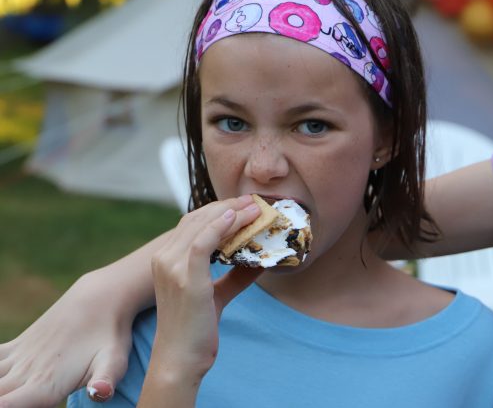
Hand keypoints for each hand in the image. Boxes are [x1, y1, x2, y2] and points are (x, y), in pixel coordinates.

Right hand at [0, 273, 132, 406]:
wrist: (98, 299)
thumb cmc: (109, 335)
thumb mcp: (115, 361)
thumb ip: (105, 381)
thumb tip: (100, 393)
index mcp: (45, 385)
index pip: (6, 405)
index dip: (4, 407)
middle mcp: (25, 374)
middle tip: (5, 407)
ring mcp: (18, 359)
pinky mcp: (16, 348)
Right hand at [146, 198, 264, 380]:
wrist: (180, 359)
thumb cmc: (196, 330)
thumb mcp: (217, 295)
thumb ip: (235, 276)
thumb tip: (261, 261)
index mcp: (166, 260)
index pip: (192, 224)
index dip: (219, 210)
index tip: (245, 205)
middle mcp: (164, 259)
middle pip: (197, 219)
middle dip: (228, 206)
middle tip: (254, 200)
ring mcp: (172, 267)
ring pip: (202, 226)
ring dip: (231, 212)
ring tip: (255, 206)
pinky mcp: (186, 278)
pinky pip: (203, 242)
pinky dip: (221, 226)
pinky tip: (239, 217)